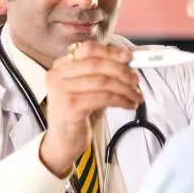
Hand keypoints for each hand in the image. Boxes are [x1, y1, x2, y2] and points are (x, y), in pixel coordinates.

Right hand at [39, 41, 143, 176]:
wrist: (63, 142)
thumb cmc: (77, 114)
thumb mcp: (87, 89)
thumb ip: (101, 74)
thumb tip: (127, 63)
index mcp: (61, 66)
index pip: (88, 50)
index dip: (110, 52)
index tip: (128, 57)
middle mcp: (57, 75)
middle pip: (97, 64)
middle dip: (122, 71)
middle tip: (136, 79)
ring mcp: (62, 91)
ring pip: (103, 82)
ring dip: (125, 88)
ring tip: (135, 95)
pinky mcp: (71, 106)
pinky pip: (104, 98)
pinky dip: (121, 100)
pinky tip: (129, 105)